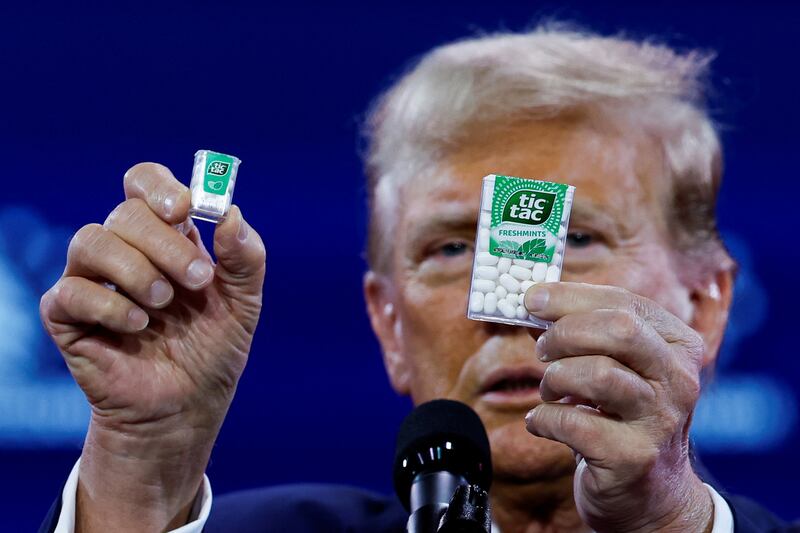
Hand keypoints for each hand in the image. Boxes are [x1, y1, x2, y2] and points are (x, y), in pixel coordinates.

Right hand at [40, 163, 265, 531]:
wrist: (189, 407)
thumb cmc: (213, 350)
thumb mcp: (244, 303)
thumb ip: (245, 257)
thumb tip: (230, 213)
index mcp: (167, 238)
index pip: (144, 184)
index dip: (159, 187)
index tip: (185, 208)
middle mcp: (125, 251)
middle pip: (125, 213)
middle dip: (166, 244)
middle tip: (197, 281)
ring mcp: (93, 281)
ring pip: (91, 240)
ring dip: (136, 269)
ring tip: (163, 305)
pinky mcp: (68, 317)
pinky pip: (70, 291)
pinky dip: (109, 304)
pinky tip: (138, 326)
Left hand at [523, 283, 712, 532]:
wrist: (650, 495)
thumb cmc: (621, 418)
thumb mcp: (613, 368)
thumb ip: (579, 334)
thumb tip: (530, 303)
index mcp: (678, 346)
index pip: (625, 303)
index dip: (570, 296)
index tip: (531, 298)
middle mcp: (679, 380)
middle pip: (619, 330)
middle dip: (565, 333)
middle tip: (542, 350)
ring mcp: (660, 421)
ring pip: (598, 374)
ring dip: (555, 377)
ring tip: (549, 391)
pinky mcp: (634, 458)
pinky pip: (574, 423)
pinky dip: (544, 419)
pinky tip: (541, 423)